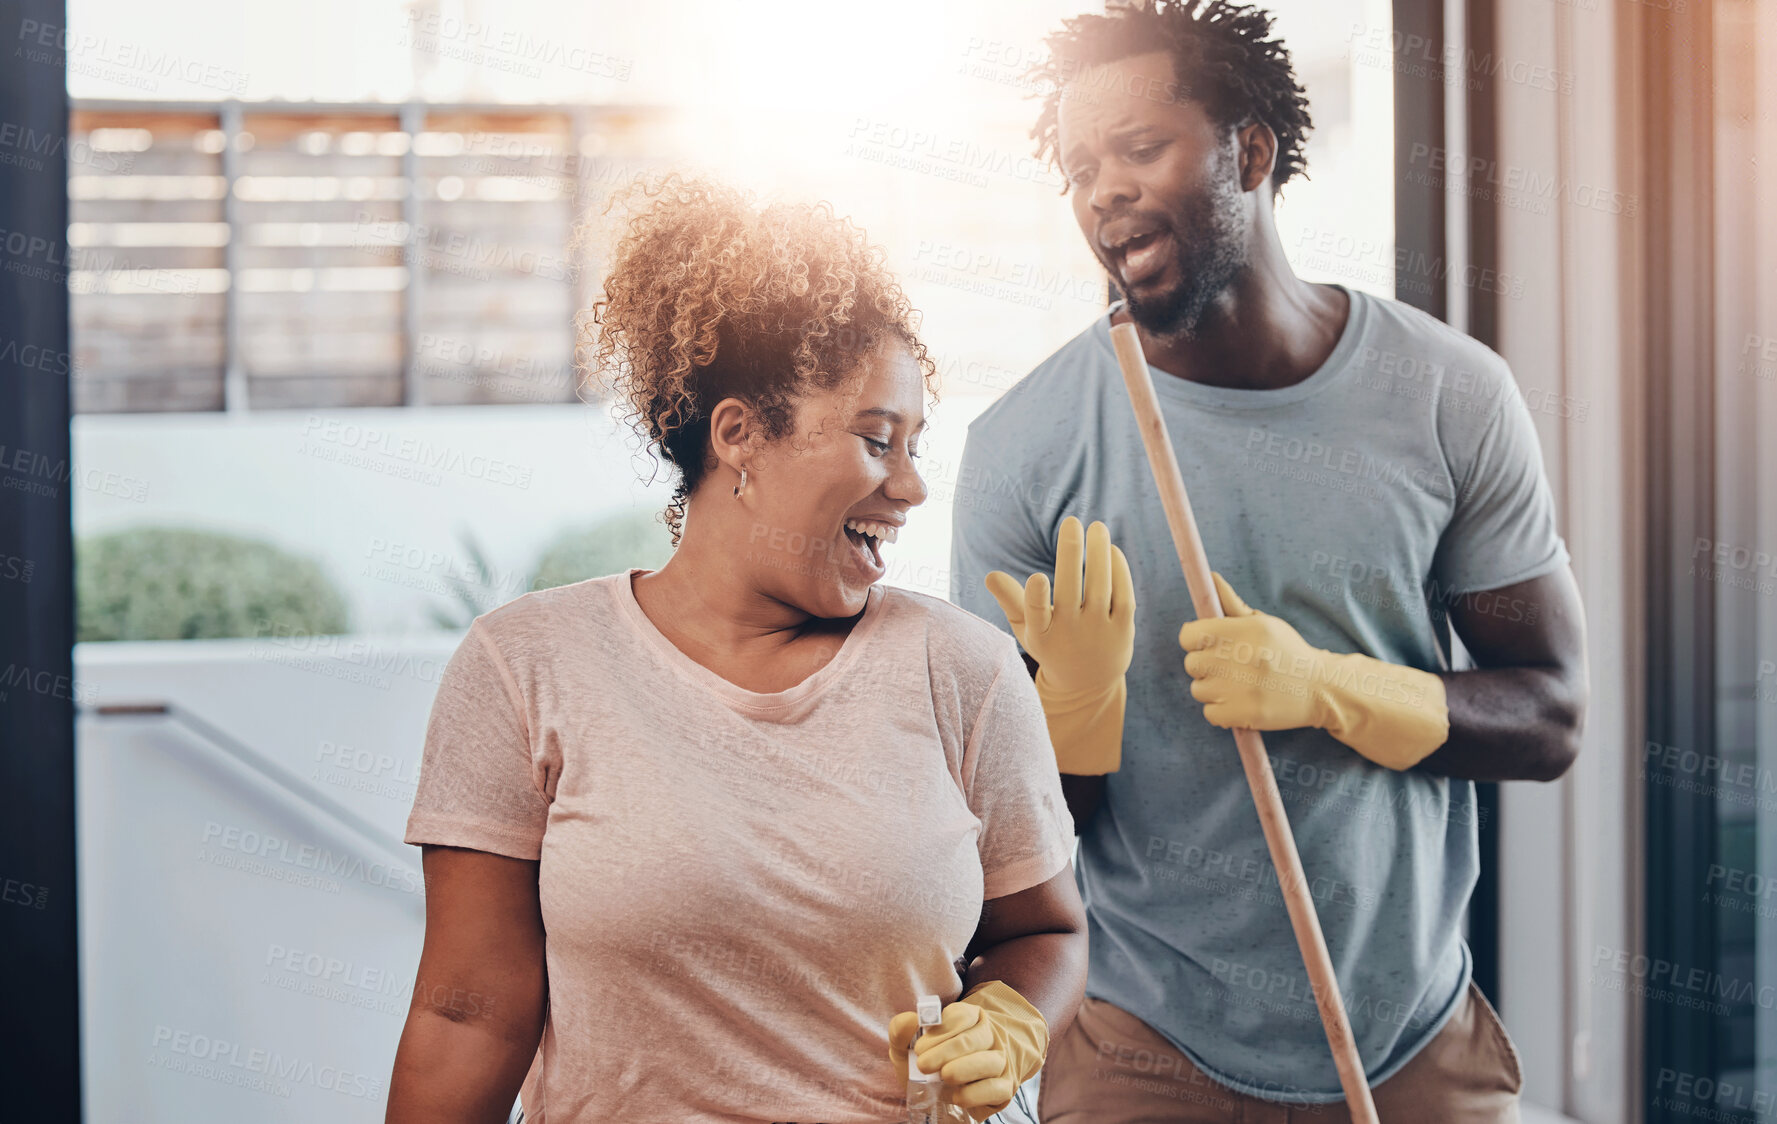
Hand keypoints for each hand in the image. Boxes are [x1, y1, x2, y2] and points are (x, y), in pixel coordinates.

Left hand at [887, 981, 1048, 1121]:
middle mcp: (989, 1036)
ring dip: (964, 1069)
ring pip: (990, 1062)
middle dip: (946, 1052)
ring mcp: (1000, 1061)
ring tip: (944, 1076)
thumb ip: (901, 1030)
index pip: (960, 1016)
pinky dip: (975, 1093)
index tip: (919, 1048)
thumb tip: (911, 1020)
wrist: (944, 1091)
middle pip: (973, 1039)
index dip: (939, 1031)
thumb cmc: (929, 1061)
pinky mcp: (1004, 1087)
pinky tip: (956, 1095)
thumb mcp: (908, 1045)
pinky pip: (995, 1088)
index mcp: (969, 1017)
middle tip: (923, 1065)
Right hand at [984, 517, 1134, 773]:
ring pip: (1100, 587)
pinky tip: (1111, 550)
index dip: (1036, 598)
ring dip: (1099, 553)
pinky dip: (1119, 571)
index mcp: (1041, 635)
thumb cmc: (1051, 646)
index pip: (1036, 615)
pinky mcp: (1123, 630)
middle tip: (1071, 521)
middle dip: (1070, 554)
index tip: (1037, 577)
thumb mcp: (1026, 629)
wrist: (1088, 684)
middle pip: (1071, 591)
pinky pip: (1123, 595)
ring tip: (1097, 526)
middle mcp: (1070, 634)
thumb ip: (1010, 601)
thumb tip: (990, 575)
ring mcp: (1098, 632)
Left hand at [1177, 572, 1449, 770]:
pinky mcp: (1243, 714)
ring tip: (1238, 686)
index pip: (1188, 636)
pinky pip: (1209, 714)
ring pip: (1198, 690)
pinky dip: (1221, 712)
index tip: (1208, 645)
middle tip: (1229, 667)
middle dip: (1206, 666)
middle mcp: (1239, 658)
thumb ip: (1232, 604)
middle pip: (1191, 664)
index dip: (1195, 640)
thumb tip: (1211, 579)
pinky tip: (1240, 702)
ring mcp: (1239, 689)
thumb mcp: (1264, 623)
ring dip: (1213, 690)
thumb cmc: (1287, 652)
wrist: (1319, 688)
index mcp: (1243, 631)